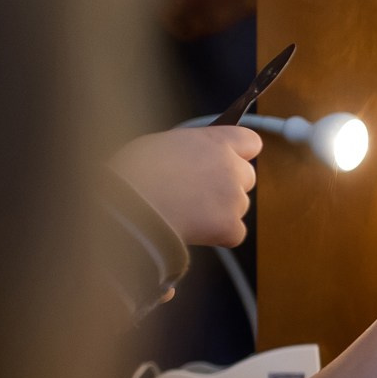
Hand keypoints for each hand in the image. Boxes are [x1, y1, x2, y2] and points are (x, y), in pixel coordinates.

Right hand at [108, 127, 260, 248]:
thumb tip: (194, 159)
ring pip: (239, 206)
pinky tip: (192, 230)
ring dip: (221, 210)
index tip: (231, 158)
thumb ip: (190, 150)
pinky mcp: (230, 226)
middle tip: (199, 192)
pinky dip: (218, 236)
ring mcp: (234, 198)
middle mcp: (231, 167)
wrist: (126, 205)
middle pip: (247, 176)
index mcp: (215, 141)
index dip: (240, 152)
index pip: (250, 142)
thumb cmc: (132, 172)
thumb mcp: (161, 144)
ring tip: (187, 212)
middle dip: (228, 184)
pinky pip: (234, 233)